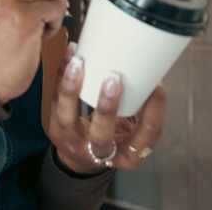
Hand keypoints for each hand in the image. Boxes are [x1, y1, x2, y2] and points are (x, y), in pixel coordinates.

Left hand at [45, 43, 165, 173]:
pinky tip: (68, 56)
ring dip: (72, 88)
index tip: (157, 87)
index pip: (146, 136)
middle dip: (107, 107)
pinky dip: (60, 76)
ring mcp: (73, 142)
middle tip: (113, 79)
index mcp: (129, 156)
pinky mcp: (55, 128)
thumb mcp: (137, 129)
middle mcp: (99, 154)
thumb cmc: (118, 134)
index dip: (153, 112)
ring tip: (78, 63)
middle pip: (101, 136)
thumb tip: (155, 70)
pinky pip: (54, 101)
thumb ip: (145, 107)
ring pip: (68, 118)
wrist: (83, 155)